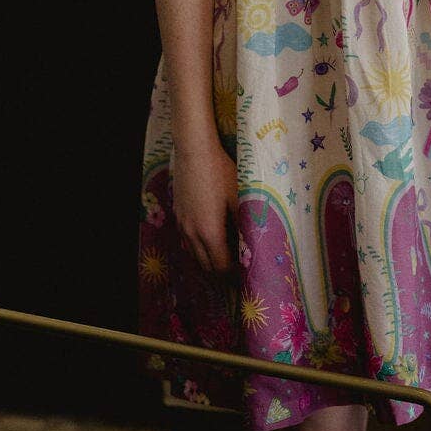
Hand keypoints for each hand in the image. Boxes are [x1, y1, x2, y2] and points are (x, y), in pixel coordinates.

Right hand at [171, 132, 238, 278]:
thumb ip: (245, 224)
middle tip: (236, 273)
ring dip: (208, 260)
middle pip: (206, 266)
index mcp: (210, 233)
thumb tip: (252, 245)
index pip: (221, 267)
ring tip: (223, 259)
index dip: (233, 276)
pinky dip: (198, 247)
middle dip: (220, 273)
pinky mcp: (178, 214)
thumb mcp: (239, 198)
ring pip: (194, 254)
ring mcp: (182, 224)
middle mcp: (192, 234)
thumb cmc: (221, 173)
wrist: (194, 152)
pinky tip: (207, 239)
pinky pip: (187, 240)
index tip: (244, 279)